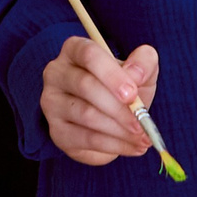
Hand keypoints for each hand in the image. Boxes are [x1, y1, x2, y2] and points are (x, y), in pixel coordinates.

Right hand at [41, 34, 160, 165]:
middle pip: (85, 86)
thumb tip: (136, 74)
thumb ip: (144, 63)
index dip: (111, 74)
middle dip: (118, 108)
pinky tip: (133, 147)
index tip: (132, 93)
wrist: (111, 118)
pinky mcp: (56, 130)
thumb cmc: (123, 87)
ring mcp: (52, 102)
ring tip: (142, 138)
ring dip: (119, 130)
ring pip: (86, 115)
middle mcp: (57, 72)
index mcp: (75, 49)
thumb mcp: (139, 70)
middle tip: (141, 123)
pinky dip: (113, 145)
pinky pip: (86, 139)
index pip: (89, 55)